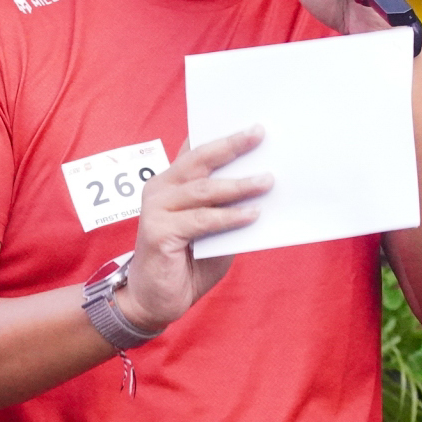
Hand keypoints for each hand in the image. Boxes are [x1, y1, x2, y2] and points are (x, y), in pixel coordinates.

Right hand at [114, 127, 270, 331]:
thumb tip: (263, 187)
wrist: (154, 301)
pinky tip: (252, 215)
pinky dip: (228, 217)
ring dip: (238, 185)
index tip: (248, 120)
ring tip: (267, 181)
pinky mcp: (158, 231)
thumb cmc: (187, 263)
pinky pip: (200, 220)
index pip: (196, 149)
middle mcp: (160, 188)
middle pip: (199, 160)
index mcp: (172, 182)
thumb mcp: (213, 230)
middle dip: (231, 145)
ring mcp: (155, 209)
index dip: (220, 132)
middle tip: (259, 133)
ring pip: (202, 189)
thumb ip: (227, 207)